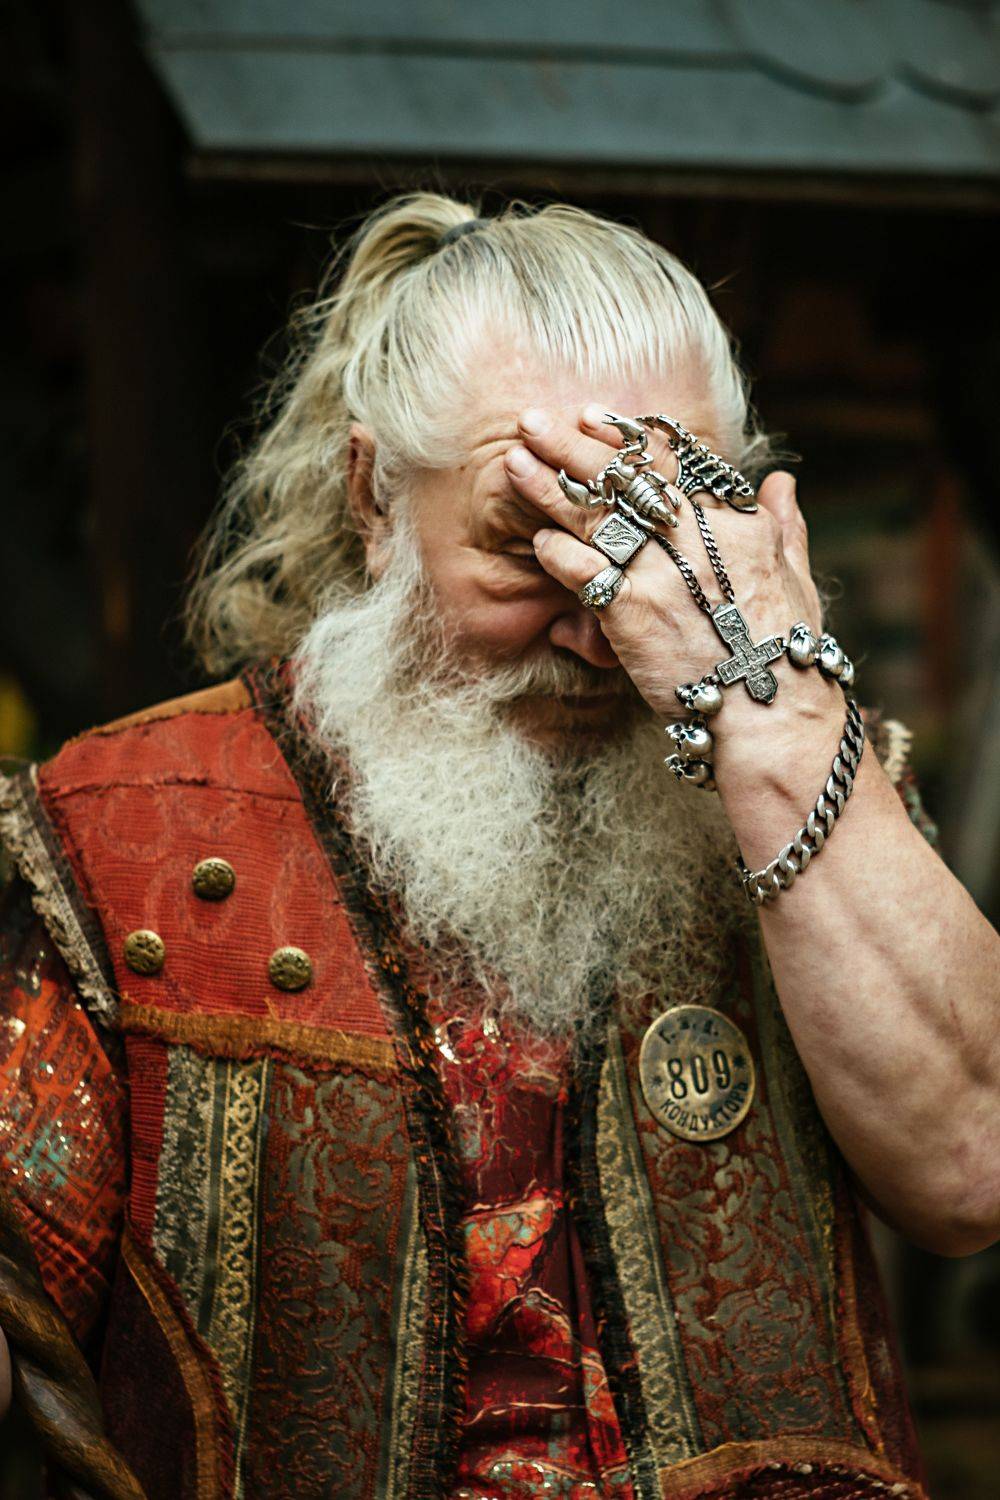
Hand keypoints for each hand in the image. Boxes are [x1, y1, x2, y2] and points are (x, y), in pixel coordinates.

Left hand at [505, 403, 835, 748]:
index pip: (672, 461)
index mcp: (733, 521)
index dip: (628, 436)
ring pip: (593, 515)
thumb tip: (781, 482)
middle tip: (531, 421)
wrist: (771, 711)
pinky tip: (538, 543)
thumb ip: (785, 524)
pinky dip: (558, 554)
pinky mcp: (631, 611)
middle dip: (571, 445)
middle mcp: (693, 536)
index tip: (594, 416)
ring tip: (514, 463)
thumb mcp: (798, 576)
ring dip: (548, 487)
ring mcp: (659, 571)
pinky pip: (582, 571)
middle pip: (622, 476)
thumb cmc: (790, 651)